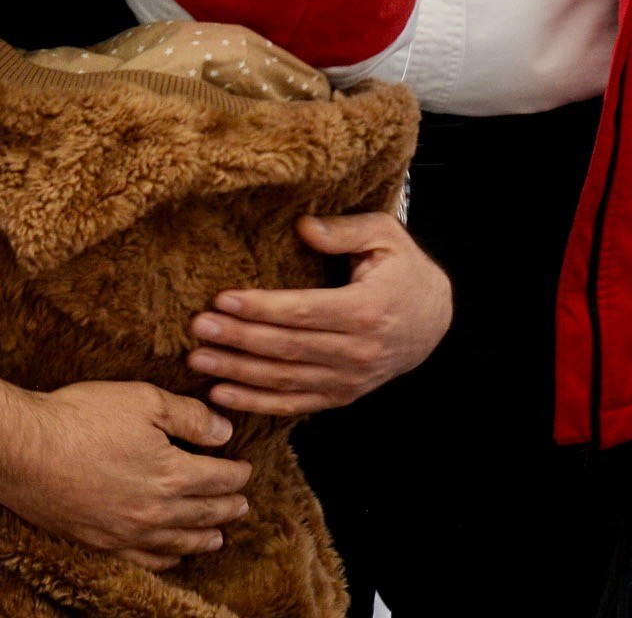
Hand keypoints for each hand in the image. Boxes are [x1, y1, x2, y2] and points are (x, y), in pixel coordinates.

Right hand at [0, 381, 251, 571]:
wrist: (25, 450)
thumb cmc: (82, 417)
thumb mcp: (143, 399)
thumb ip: (189, 417)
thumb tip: (224, 432)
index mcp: (171, 474)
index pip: (218, 479)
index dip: (236, 474)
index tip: (246, 469)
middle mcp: (156, 512)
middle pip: (204, 514)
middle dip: (228, 507)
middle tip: (243, 504)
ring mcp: (127, 532)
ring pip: (179, 543)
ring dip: (204, 538)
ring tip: (219, 535)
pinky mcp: (100, 542)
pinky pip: (145, 560)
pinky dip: (167, 560)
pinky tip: (172, 556)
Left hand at [185, 213, 452, 416]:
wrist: (433, 319)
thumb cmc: (402, 269)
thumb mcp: (385, 235)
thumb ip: (344, 230)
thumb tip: (303, 227)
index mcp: (367, 310)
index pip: (304, 312)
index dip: (261, 308)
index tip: (222, 299)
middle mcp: (359, 352)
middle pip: (288, 348)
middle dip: (238, 339)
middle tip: (199, 328)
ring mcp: (350, 380)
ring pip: (285, 380)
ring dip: (238, 372)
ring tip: (198, 360)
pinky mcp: (341, 396)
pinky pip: (294, 404)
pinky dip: (256, 403)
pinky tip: (221, 394)